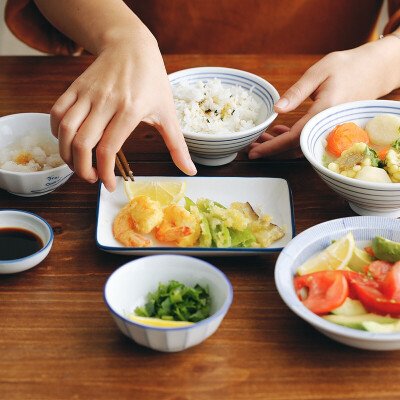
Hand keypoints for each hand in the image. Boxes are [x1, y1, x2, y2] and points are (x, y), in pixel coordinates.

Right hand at [50, 35, 195, 190]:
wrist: (131, 45)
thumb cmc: (152, 79)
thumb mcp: (168, 113)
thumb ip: (177, 145)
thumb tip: (190, 171)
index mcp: (130, 110)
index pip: (108, 149)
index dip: (104, 173)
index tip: (108, 185)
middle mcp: (105, 102)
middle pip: (82, 143)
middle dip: (82, 169)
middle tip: (91, 179)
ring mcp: (87, 93)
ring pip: (65, 129)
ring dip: (66, 154)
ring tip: (77, 165)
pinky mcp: (75, 87)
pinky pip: (57, 112)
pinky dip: (57, 132)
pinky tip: (68, 142)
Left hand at [248, 36, 399, 159]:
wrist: (376, 69)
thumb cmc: (348, 66)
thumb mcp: (318, 72)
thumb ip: (297, 92)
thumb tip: (277, 110)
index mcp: (324, 112)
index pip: (293, 138)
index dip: (272, 147)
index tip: (254, 153)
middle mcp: (328, 126)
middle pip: (295, 148)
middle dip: (271, 150)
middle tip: (251, 148)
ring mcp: (331, 129)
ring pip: (301, 146)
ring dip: (280, 146)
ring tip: (262, 139)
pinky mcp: (331, 128)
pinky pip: (309, 140)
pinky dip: (292, 140)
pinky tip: (280, 132)